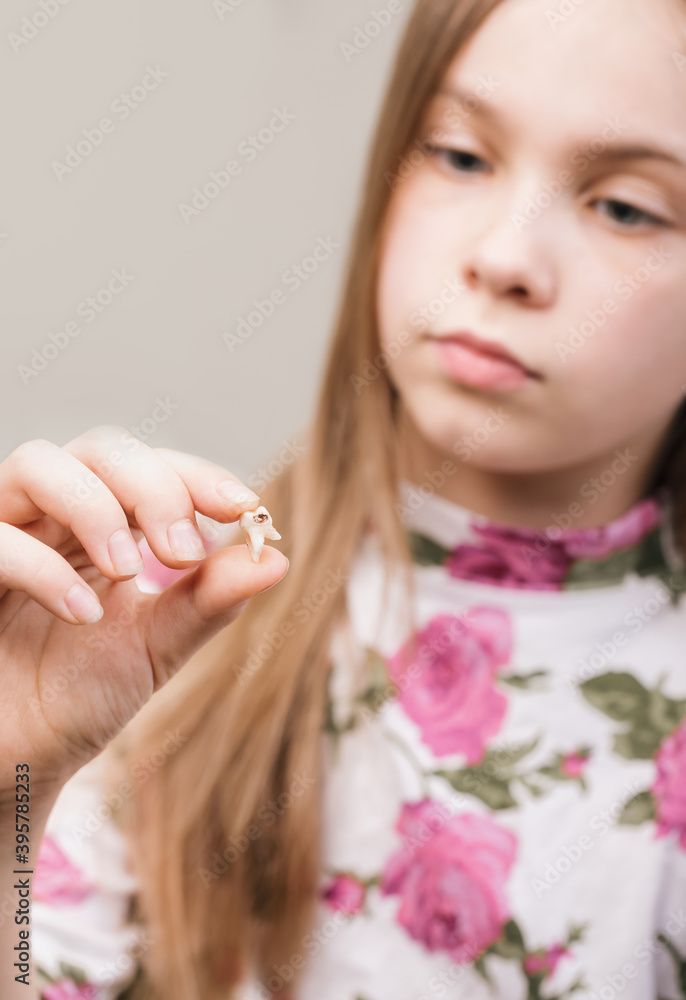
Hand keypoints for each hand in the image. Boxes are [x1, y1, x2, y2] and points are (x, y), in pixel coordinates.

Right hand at [0, 426, 288, 796]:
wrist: (21, 758)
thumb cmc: (81, 695)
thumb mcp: (157, 646)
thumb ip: (208, 602)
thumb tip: (277, 559)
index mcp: (104, 523)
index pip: (152, 465)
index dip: (198, 476)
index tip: (243, 509)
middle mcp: (52, 516)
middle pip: (100, 447)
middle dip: (153, 487)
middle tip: (183, 551)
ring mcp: (4, 535)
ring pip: (36, 464)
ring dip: (96, 509)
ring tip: (129, 571)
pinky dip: (43, 567)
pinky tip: (83, 614)